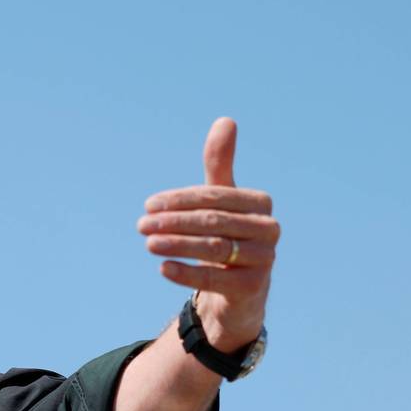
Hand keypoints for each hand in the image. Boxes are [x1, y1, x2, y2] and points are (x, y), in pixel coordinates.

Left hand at [138, 117, 279, 352]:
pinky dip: (187, 273)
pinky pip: (216, 279)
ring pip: (213, 248)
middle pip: (213, 221)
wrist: (238, 290)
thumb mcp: (221, 200)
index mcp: (260, 203)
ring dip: (177, 244)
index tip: (149, 205)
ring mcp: (264, 259)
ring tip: (148, 243)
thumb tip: (226, 120)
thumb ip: (220, 165)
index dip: (180, 200)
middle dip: (173, 222)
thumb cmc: (226, 235)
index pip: (214, 196)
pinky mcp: (253, 287)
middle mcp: (268, 229)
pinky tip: (163, 268)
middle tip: (141, 225)